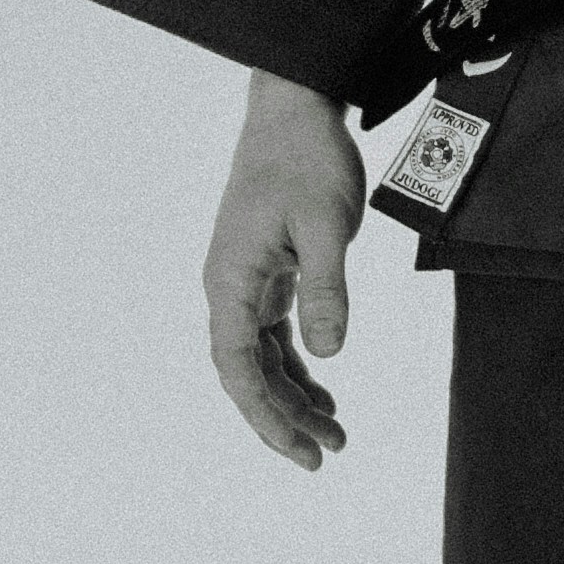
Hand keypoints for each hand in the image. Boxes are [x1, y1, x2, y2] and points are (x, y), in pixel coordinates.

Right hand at [203, 70, 365, 468]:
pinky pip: (274, 334)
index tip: (299, 449)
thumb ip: (327, 290)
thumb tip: (328, 355)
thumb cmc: (308, 159)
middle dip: (283, 418)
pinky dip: (297, 365)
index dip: (266, 415)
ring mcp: (245, 281)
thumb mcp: (328, 225)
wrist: (294, 107)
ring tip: (334, 434)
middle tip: (325, 456)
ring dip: (293, 396)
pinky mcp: (265, 272)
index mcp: (231, 280)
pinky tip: (324, 389)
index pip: (238, 368)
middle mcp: (229, 287)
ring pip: (261, 358)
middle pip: (247, 373)